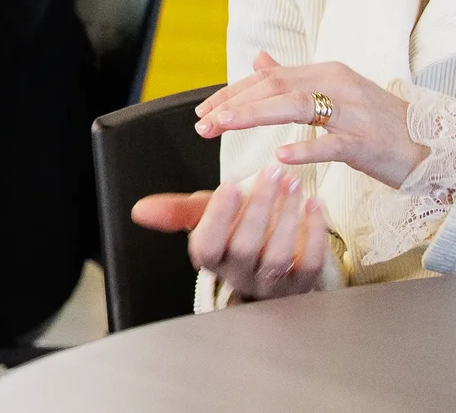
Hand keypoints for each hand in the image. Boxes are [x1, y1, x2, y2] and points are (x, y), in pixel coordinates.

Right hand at [131, 168, 326, 301]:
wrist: (267, 268)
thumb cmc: (234, 237)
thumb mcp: (205, 221)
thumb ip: (176, 212)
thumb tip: (140, 209)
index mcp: (211, 259)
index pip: (207, 244)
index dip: (218, 216)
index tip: (231, 184)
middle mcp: (239, 276)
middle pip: (245, 246)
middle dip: (259, 206)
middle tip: (271, 171)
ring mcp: (271, 283)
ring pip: (278, 255)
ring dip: (287, 216)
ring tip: (293, 182)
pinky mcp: (302, 284)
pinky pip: (310, 263)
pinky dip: (314, 233)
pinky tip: (314, 204)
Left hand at [194, 51, 427, 187]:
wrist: (433, 146)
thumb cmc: (380, 122)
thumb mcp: (336, 92)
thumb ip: (295, 77)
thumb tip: (258, 59)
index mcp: (327, 72)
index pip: (269, 76)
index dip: (233, 92)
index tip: (204, 110)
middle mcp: (338, 85)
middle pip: (276, 86)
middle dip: (234, 103)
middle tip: (203, 123)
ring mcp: (354, 113)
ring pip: (297, 107)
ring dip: (254, 116)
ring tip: (224, 127)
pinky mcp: (367, 144)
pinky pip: (332, 144)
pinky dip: (305, 148)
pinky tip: (280, 156)